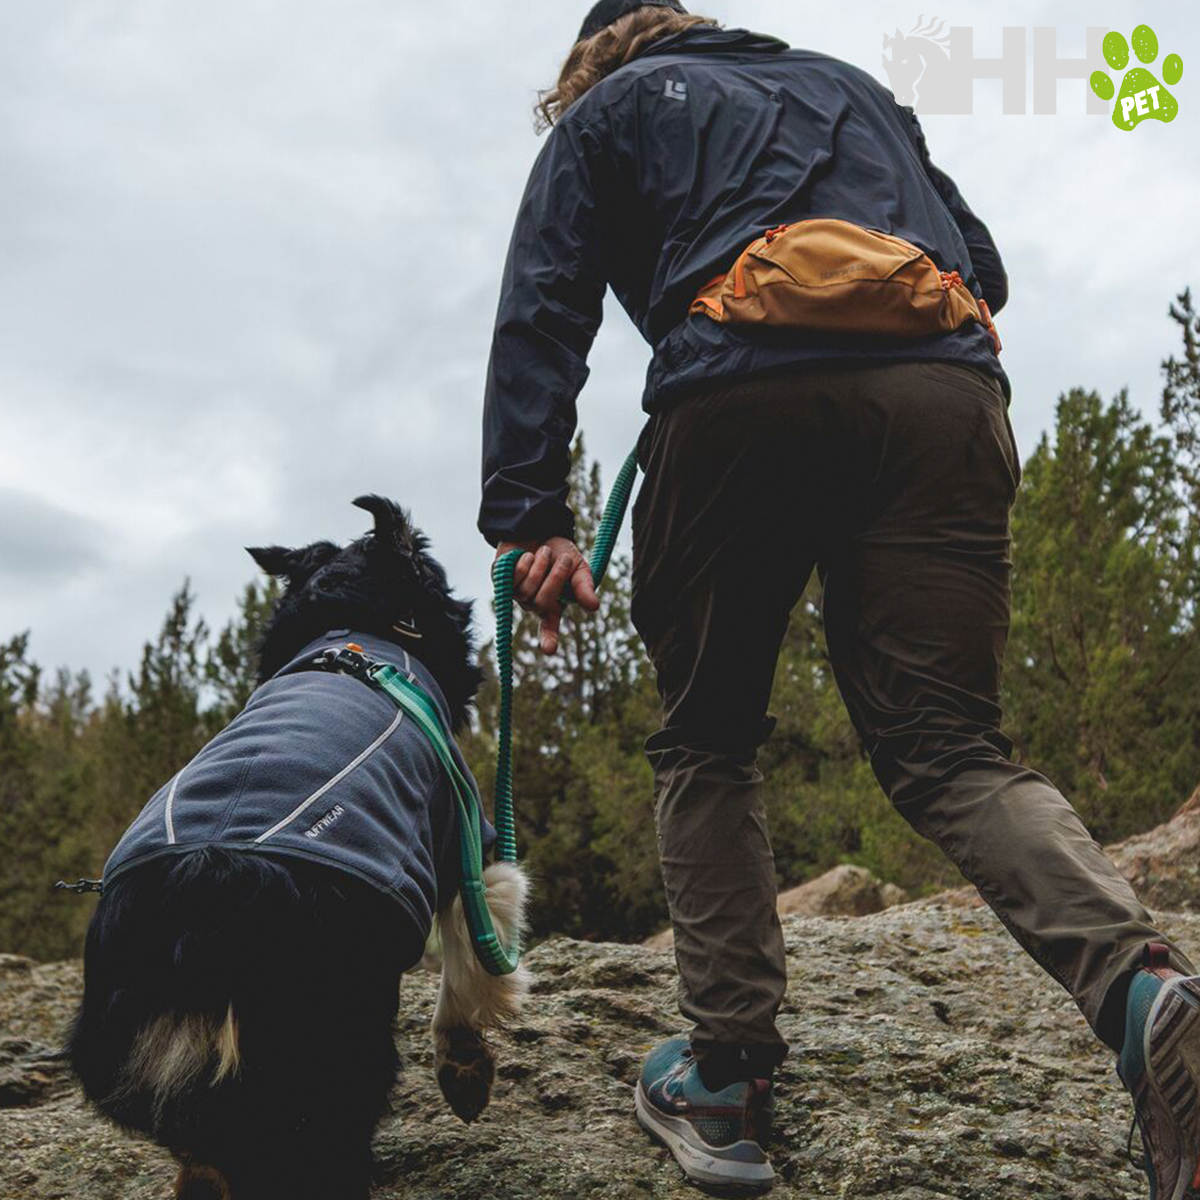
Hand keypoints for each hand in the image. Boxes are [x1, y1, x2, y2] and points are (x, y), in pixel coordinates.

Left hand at [494, 537, 599, 655]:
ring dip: (540, 566)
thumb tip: (594, 607)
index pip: (549, 628)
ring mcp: (516, 593)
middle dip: (555, 578)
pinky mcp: (502, 581)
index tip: (549, 650)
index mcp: (553, 606)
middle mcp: (533, 604)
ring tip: (545, 551)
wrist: (540, 528)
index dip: (549, 639)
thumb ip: (584, 586)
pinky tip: (527, 556)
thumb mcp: (579, 569)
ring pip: (526, 590)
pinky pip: (513, 579)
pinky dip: (525, 563)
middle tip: (563, 560)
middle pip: (542, 602)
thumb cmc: (561, 553)